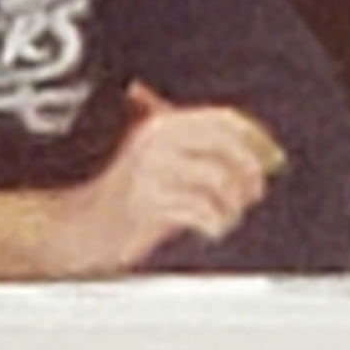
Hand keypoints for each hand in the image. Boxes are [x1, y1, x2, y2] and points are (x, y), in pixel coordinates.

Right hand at [40, 86, 284, 275]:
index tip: (270, 158)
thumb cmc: (126, 199)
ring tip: (227, 217)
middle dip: (250, 173)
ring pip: (219, 181)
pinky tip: (213, 229)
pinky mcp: (146, 204)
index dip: (256, 139)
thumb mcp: (162, 163)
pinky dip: (216, 222)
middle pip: (228, 147)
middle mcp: (157, 140)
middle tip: (251, 194)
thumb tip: (266, 154)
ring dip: (233, 205)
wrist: (79, 230)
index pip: (226, 119)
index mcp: (163, 124)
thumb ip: (205, 151)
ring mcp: (150, 171)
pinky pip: (201, 210)